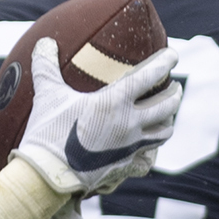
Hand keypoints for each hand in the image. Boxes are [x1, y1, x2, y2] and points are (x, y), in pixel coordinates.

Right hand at [12, 40, 183, 200]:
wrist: (46, 176)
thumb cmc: (47, 133)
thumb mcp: (47, 96)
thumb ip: (47, 67)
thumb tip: (44, 43)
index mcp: (115, 102)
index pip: (150, 75)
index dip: (165, 62)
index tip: (173, 55)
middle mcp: (130, 123)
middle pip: (168, 105)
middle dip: (174, 93)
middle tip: (174, 87)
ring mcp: (130, 147)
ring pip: (164, 132)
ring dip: (167, 120)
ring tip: (165, 115)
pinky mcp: (124, 166)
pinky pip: (147, 157)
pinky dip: (149, 150)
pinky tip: (145, 146)